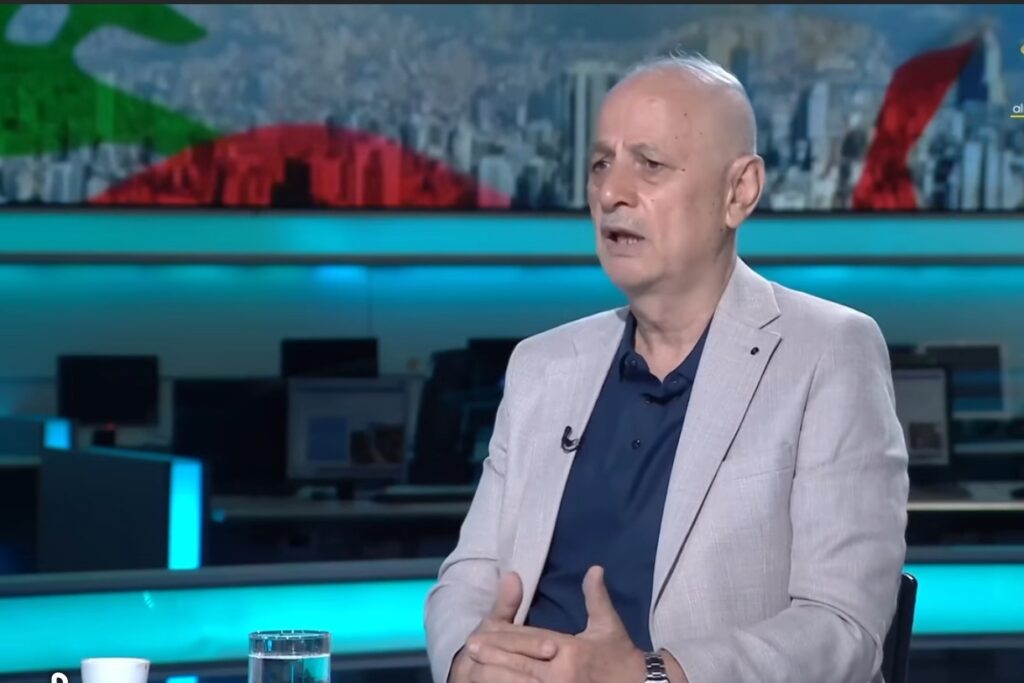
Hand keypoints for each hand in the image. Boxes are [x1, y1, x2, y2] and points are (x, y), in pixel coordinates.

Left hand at [466, 566, 645, 682]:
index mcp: (571, 651)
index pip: (531, 641)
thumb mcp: (609, 627)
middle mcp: (562, 674)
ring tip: (475, 671)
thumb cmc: (623, 659)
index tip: (482, 634)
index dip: (505, 638)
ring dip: (498, 677)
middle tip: (469, 650)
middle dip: (493, 657)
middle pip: (520, 664)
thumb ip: (596, 598)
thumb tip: (594, 569)